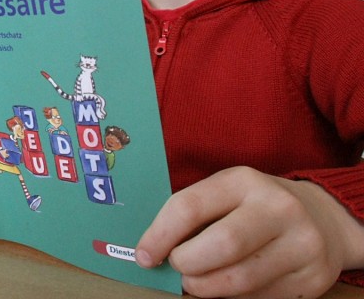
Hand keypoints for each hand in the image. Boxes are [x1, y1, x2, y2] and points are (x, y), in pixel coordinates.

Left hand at [136, 166, 363, 297]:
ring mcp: (302, 244)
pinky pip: (259, 298)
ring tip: (196, 281)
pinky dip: (233, 297)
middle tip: (177, 267)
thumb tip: (150, 250)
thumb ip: (191, 215)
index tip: (144, 255)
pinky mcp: (314, 278)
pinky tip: (227, 284)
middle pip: (220, 246)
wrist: (324, 218)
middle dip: (186, 263)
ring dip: (206, 287)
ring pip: (239, 281)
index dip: (159, 236)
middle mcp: (278, 208)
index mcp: (244, 181)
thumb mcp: (225, 194)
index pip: (190, 207)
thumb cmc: (254, 207)